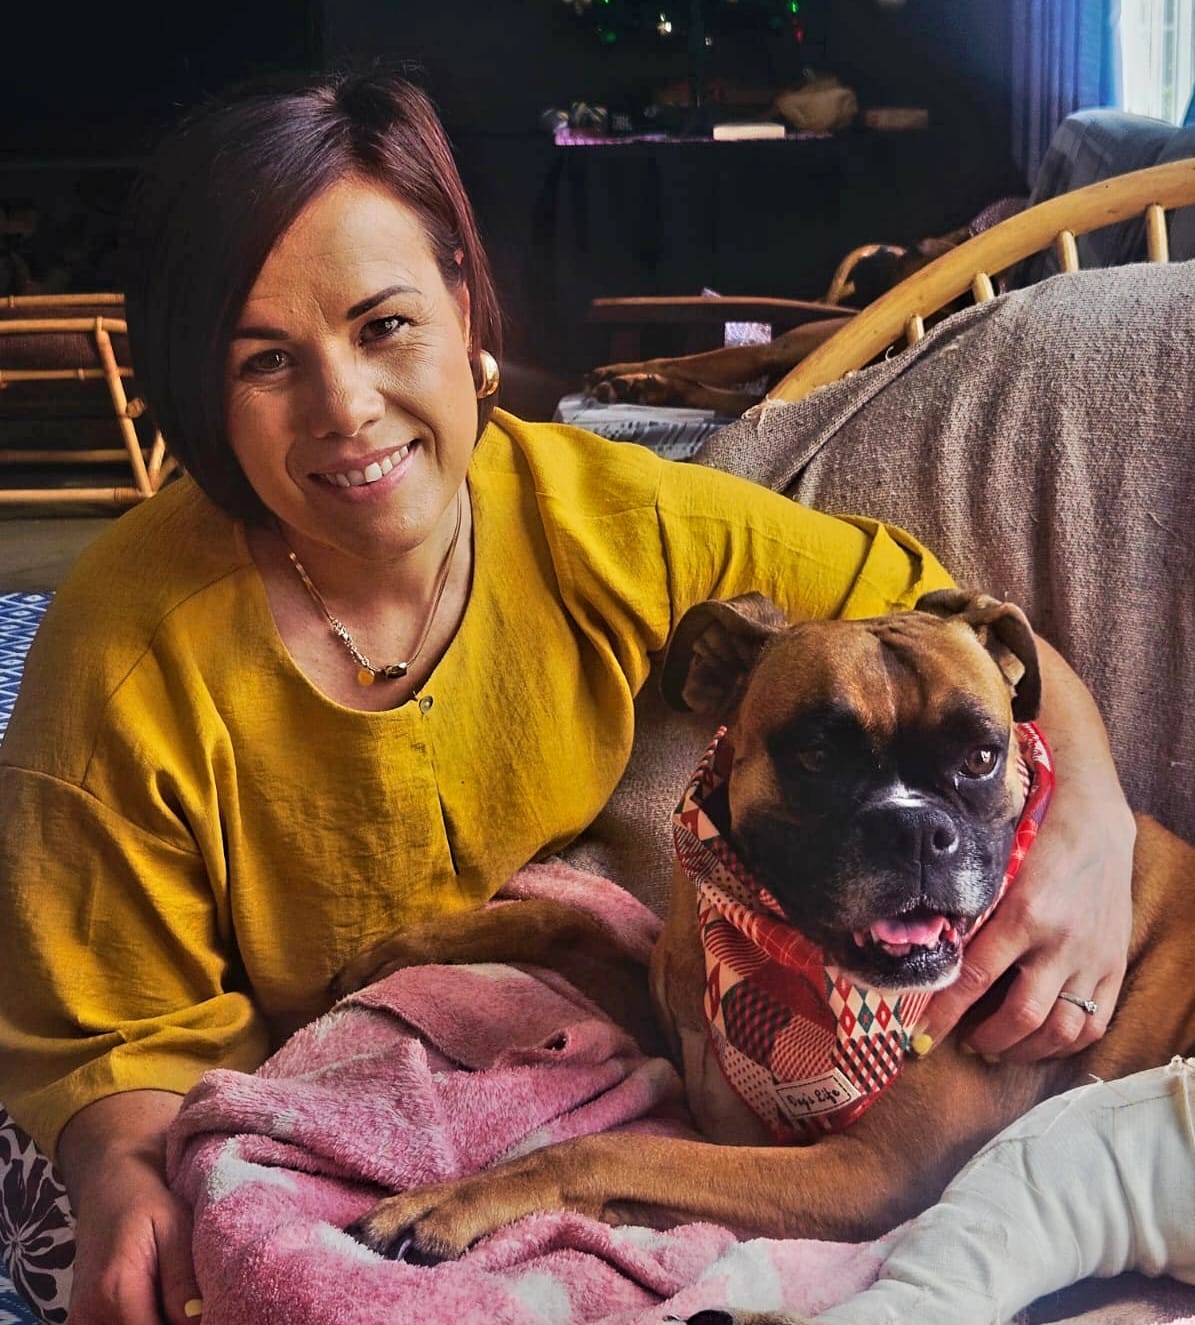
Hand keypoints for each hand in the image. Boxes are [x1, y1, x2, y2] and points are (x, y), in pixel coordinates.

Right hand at [66, 1154, 197, 1324]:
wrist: (107, 1187)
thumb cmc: (146, 1202)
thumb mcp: (174, 1228)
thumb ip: (182, 1280)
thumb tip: (198, 1320)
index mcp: (115, 1292)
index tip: (209, 1312)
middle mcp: (90, 1315)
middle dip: (174, 1324)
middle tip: (195, 1302)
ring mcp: (81, 1321)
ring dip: (157, 1320)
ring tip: (178, 1298)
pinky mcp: (81, 1321)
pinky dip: (142, 1319)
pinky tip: (159, 1303)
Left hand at [914, 638, 1134, 1061]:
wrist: (1096, 819)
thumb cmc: (1031, 835)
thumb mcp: (995, 868)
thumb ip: (968, 908)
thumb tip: (925, 943)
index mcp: (1022, 913)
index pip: (974, 979)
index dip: (944, 1016)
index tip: (920, 1040)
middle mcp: (1059, 943)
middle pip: (1021, 1017)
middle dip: (986, 1039)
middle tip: (964, 1042)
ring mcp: (1091, 959)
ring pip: (1060, 1030)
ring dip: (1024, 1049)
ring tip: (997, 1046)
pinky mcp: (1114, 966)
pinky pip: (1094, 1024)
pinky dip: (1064, 1043)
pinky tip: (1040, 1040)